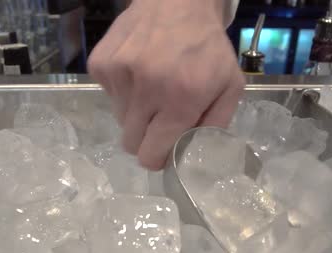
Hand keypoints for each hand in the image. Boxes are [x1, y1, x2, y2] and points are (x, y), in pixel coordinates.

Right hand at [88, 0, 244, 169]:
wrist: (177, 0)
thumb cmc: (207, 46)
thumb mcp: (230, 85)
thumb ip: (215, 124)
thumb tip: (192, 154)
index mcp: (181, 99)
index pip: (151, 153)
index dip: (156, 158)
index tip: (161, 152)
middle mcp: (146, 88)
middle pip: (131, 142)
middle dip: (145, 138)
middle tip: (159, 119)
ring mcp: (119, 74)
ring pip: (120, 119)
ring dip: (135, 112)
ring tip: (152, 87)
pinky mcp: (101, 64)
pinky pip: (109, 97)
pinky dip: (123, 92)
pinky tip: (139, 72)